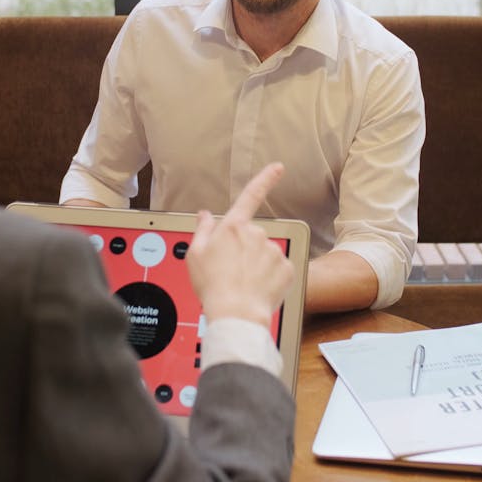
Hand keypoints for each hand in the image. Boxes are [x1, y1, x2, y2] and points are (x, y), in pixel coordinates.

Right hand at [186, 162, 294, 328]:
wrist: (236, 313)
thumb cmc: (212, 285)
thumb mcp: (195, 254)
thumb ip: (202, 230)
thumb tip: (205, 216)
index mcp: (233, 227)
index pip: (251, 196)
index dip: (265, 178)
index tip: (278, 167)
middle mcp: (256, 234)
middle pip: (252, 237)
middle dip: (245, 250)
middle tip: (231, 271)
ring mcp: (273, 251)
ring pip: (265, 254)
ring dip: (257, 265)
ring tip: (243, 283)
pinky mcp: (286, 268)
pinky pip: (277, 270)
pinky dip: (269, 278)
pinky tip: (257, 289)